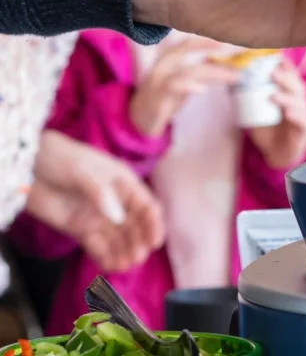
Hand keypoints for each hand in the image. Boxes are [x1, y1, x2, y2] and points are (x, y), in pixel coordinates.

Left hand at [26, 131, 164, 271]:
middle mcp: (115, 201)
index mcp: (122, 182)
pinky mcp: (80, 229)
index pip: (145, 204)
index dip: (153, 222)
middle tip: (138, 257)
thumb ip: (100, 193)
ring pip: (118, 238)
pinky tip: (112, 266)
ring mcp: (98, 216)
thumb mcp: (82, 171)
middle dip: (139, 241)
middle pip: (134, 224)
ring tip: (126, 265)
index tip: (155, 241)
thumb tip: (117, 217)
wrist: (29, 167)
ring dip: (125, 251)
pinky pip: (97, 246)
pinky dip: (106, 256)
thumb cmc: (62, 159)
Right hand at [129, 38, 238, 136]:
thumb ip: (203, 70)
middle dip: (212, 45)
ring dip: (214, 72)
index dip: (211, 37)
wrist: (140, 118)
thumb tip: (233, 64)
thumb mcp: (185, 79)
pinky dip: (188, 85)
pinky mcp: (158, 97)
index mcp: (170, 56)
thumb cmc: (167, 95)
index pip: (191, 40)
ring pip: (189, 70)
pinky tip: (202, 89)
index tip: (233, 36)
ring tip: (235, 76)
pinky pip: (173, 87)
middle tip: (236, 48)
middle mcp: (164, 64)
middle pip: (187, 47)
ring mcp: (160, 80)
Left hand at [248, 57, 305, 168]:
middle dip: (286, 78)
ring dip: (288, 97)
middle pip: (298, 86)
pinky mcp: (305, 131)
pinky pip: (304, 121)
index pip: (291, 76)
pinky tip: (287, 113)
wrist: (275, 155)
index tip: (276, 57)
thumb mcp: (254, 112)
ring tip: (273, 95)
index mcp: (290, 94)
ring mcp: (305, 116)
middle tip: (272, 73)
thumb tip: (230, 81)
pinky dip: (296, 116)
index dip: (286, 66)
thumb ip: (246, 97)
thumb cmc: (267, 131)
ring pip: (301, 103)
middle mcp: (300, 102)